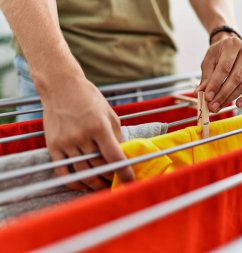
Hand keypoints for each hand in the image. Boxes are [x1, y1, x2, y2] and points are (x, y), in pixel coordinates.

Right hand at [42, 76, 134, 190]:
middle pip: (99, 167)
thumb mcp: (110, 114)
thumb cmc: (89, 98)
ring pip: (83, 172)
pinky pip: (63, 171)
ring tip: (103, 186)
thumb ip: (117, 136)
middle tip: (116, 183)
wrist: (61, 87)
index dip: (124, 173)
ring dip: (95, 183)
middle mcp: (82, 136)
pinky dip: (74, 182)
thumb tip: (123, 156)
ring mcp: (66, 142)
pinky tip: (83, 185)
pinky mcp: (53, 146)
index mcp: (99, 127)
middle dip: (110, 178)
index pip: (114, 157)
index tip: (129, 182)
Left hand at [195, 33, 241, 112]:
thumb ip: (206, 77)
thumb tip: (199, 93)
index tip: (207, 97)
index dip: (215, 84)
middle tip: (212, 106)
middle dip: (223, 95)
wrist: (229, 46)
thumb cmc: (218, 54)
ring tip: (218, 107)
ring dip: (231, 98)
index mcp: (232, 45)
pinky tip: (239, 104)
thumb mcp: (208, 61)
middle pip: (235, 78)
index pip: (224, 67)